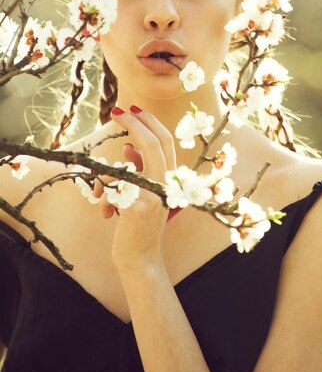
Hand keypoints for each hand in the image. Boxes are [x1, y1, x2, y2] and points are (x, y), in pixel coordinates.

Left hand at [93, 106, 176, 272]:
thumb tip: (129, 148)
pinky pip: (111, 188)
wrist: (141, 261)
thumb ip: (141, 170)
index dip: (149, 122)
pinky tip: (105, 214)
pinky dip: (103, 200)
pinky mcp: (135, 209)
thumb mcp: (144, 194)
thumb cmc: (139, 226)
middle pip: (153, 143)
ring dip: (106, 180)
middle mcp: (166, 186)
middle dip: (133, 124)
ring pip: (123, 168)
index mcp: (170, 180)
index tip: (132, 110)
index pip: (165, 141)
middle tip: (117, 112)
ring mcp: (152, 196)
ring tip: (101, 197)